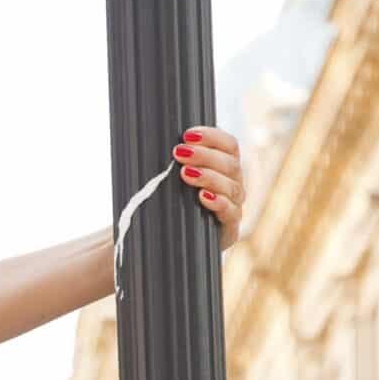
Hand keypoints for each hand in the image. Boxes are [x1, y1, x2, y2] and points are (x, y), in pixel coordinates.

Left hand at [171, 125, 243, 251]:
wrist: (166, 244)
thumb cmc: (166, 207)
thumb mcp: (167, 182)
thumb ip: (168, 164)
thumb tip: (145, 141)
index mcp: (223, 167)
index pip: (229, 145)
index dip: (212, 136)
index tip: (187, 134)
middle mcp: (232, 184)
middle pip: (230, 163)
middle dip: (204, 155)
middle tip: (179, 153)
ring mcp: (233, 206)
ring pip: (231, 186)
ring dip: (208, 176)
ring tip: (185, 173)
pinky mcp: (229, 229)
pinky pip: (230, 212)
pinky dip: (218, 202)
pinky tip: (203, 197)